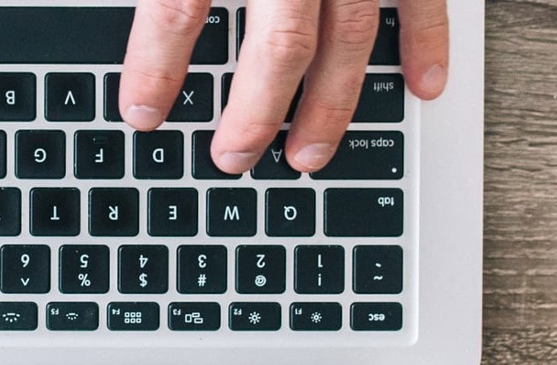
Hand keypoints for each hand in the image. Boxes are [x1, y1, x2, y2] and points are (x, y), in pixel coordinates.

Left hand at [119, 0, 447, 172]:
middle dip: (253, 111)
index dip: (156, 65)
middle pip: (278, 42)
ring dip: (331, 103)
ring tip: (306, 157)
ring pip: (349, 35)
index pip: (180, 7)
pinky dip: (427, 42)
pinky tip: (422, 88)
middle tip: (230, 157)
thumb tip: (129, 8)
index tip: (141, 115)